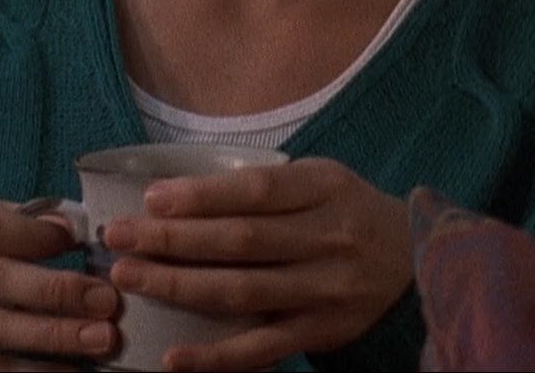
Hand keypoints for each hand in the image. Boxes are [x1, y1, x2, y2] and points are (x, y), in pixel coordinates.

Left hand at [100, 157, 411, 371]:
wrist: (416, 264)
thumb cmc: (351, 214)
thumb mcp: (324, 180)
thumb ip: (268, 185)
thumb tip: (183, 193)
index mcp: (326, 189)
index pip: (257, 191)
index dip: (201, 196)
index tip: (151, 199)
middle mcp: (329, 238)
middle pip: (241, 241)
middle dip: (172, 240)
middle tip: (118, 238)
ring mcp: (325, 289)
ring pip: (242, 292)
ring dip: (179, 286)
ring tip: (129, 278)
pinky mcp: (320, 331)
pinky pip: (261, 348)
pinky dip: (216, 356)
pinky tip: (174, 356)